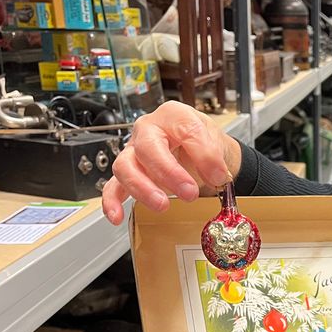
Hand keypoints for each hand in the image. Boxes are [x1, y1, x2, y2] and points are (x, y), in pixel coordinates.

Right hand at [102, 101, 242, 224]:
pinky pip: (112, 186)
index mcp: (173, 115)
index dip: (204, 155)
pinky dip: (112, 202)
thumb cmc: (202, 142)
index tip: (219, 176)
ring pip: (125, 167)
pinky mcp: (128, 173)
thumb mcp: (217, 142)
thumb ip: (215, 156)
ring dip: (143, 188)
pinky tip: (118, 216)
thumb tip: (216, 176)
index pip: (185, 130)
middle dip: (168, 173)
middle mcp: (148, 130)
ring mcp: (134, 151)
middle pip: (148, 148)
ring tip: (162, 205)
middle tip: (189, 192)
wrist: (198, 152)